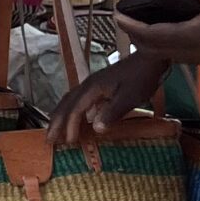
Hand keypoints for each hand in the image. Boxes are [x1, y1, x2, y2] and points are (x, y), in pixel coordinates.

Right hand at [49, 51, 165, 148]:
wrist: (150, 59)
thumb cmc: (142, 78)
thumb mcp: (129, 98)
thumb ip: (112, 113)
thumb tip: (95, 128)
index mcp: (93, 88)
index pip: (75, 109)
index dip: (70, 126)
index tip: (69, 142)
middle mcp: (88, 85)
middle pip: (66, 104)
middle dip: (56, 122)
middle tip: (49, 139)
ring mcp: (93, 84)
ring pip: (70, 100)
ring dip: (62, 116)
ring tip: (56, 130)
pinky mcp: (99, 85)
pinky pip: (80, 99)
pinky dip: (73, 111)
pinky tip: (80, 119)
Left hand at [114, 0, 199, 67]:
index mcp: (188, 36)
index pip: (149, 34)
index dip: (129, 25)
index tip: (115, 13)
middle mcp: (186, 51)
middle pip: (148, 47)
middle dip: (132, 34)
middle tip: (122, 17)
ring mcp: (193, 58)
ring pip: (159, 53)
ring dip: (144, 40)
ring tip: (137, 23)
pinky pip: (170, 54)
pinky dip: (158, 44)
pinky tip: (162, 30)